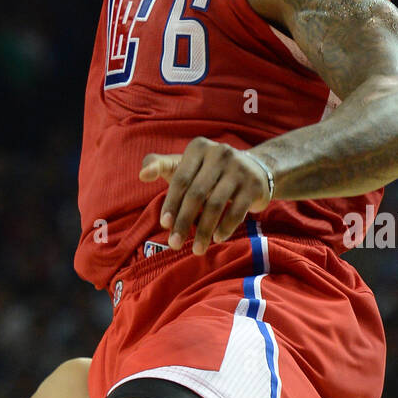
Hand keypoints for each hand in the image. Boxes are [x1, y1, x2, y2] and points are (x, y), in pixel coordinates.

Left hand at [139, 138, 272, 256]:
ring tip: (197, 249)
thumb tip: (142, 174)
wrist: (255, 169)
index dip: (171, 203)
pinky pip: (237, 211)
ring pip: (216, 205)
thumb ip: (160, 166)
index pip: (180, 179)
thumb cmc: (209, 171)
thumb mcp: (185, 164)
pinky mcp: (254, 184)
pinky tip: (217, 238)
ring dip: (204, 231)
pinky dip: (225, 228)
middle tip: (174, 244)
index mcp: (198, 148)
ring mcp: (239, 168)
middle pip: (197, 194)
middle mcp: (220, 153)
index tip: (164, 225)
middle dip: (184, 222)